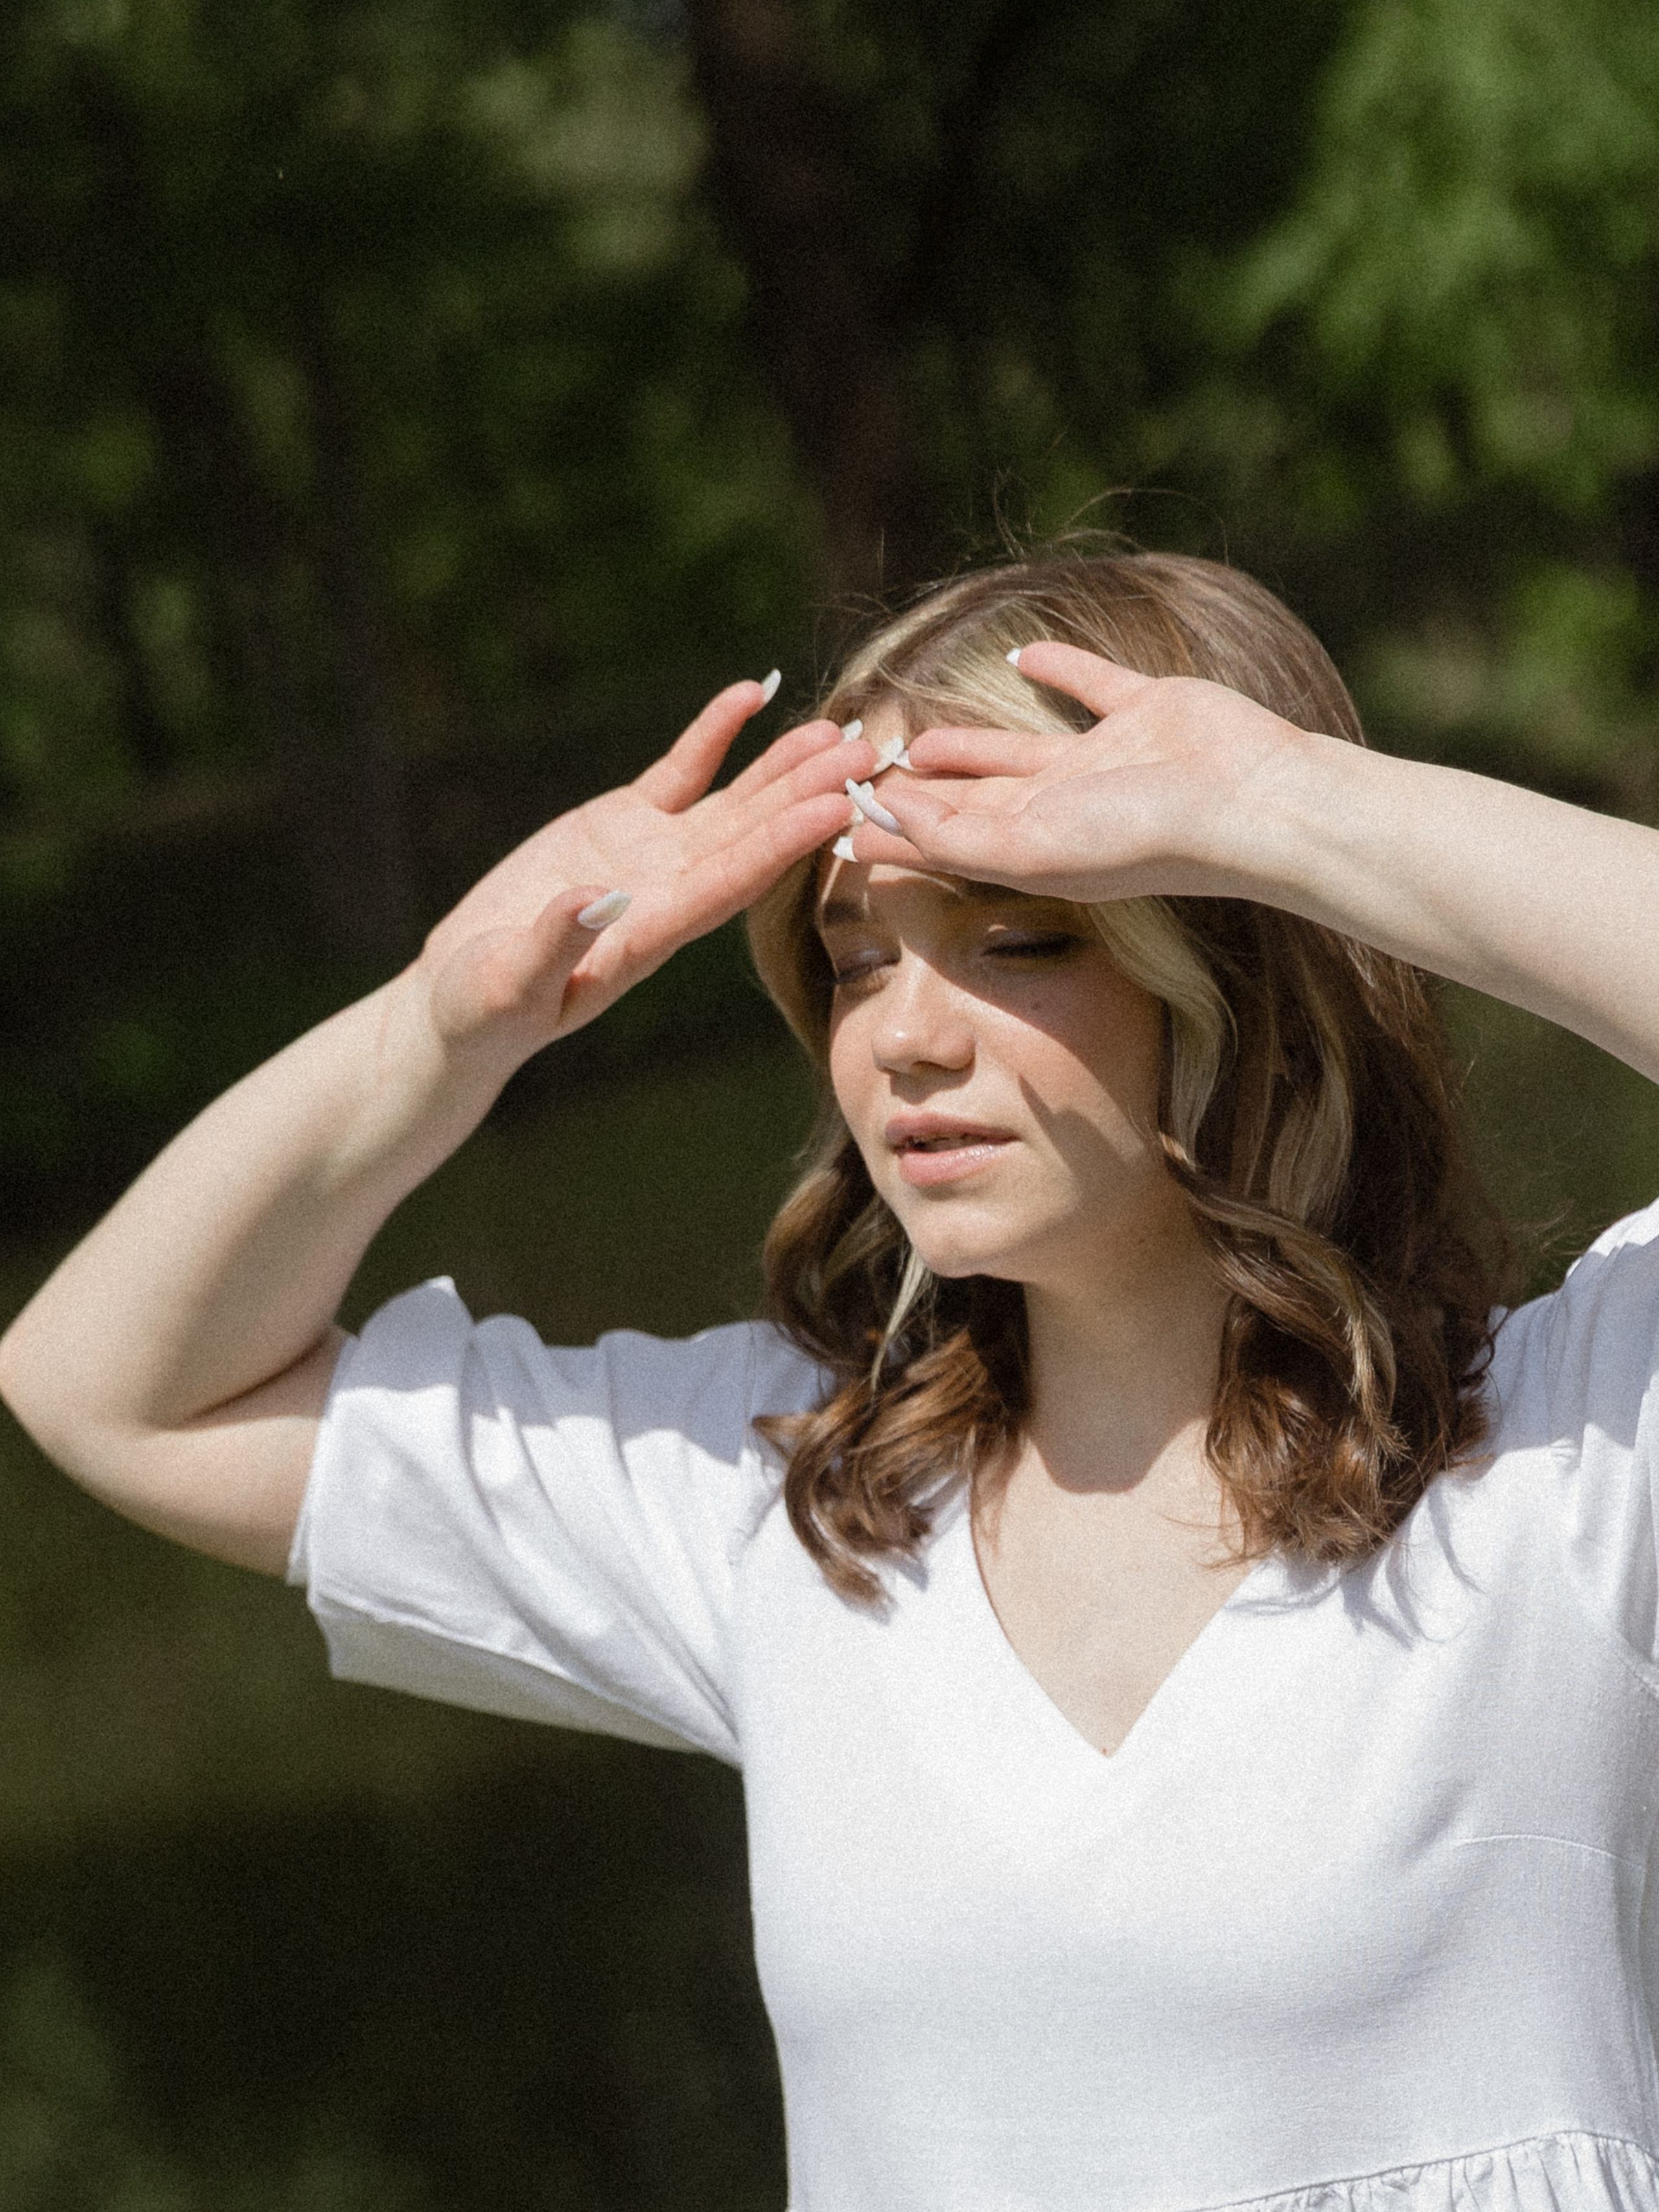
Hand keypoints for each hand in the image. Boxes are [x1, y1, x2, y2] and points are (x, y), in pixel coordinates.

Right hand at [418, 681, 874, 1061]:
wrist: (461, 1000)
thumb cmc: (481, 1009)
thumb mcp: (508, 985)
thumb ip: (555, 944)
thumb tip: (598, 898)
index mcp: (650, 935)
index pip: (729, 885)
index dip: (781, 845)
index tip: (834, 809)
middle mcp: (669, 893)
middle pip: (753, 838)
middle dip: (809, 794)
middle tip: (869, 752)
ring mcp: (652, 855)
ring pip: (733, 803)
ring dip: (784, 766)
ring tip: (836, 727)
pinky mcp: (623, 823)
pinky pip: (681, 773)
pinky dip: (714, 734)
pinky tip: (751, 694)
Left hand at [841, 642, 1314, 903]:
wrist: (1249, 803)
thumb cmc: (1144, 838)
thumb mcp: (1033, 847)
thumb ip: (956, 836)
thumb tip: (885, 815)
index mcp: (1035, 848)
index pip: (946, 842)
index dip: (894, 834)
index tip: (840, 826)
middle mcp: (1064, 809)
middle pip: (971, 801)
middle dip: (918, 795)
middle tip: (860, 780)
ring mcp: (1105, 759)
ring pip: (1016, 750)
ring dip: (965, 745)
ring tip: (913, 739)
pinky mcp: (1145, 709)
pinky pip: (1087, 684)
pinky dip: (1053, 668)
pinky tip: (1017, 656)